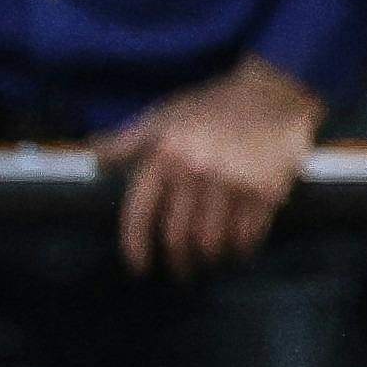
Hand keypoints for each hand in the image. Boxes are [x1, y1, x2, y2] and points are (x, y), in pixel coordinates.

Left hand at [95, 57, 328, 276]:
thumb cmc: (211, 107)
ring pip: (211, 242)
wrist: (271, 94)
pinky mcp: (265, 191)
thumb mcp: (164, 116)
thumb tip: (94, 156)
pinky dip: (239, 250)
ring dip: (208, 259)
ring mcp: (231, 183)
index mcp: (165, 155)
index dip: (135, 246)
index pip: (139, 213)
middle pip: (177, 236)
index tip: (139, 267)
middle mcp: (195, 172)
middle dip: (177, 261)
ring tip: (208, 261)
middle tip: (180, 271)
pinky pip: (246, 236)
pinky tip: (237, 250)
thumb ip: (128, 141)